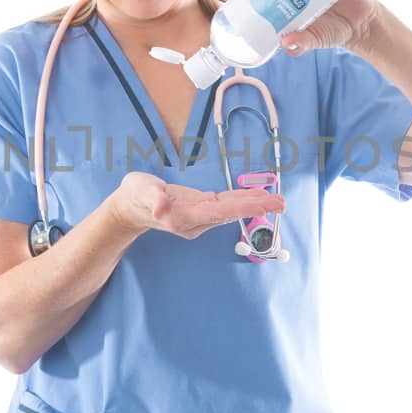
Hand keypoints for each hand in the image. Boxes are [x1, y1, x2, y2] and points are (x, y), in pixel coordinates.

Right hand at [109, 172, 284, 239]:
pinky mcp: (199, 212)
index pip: (218, 211)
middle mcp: (194, 221)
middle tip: (282, 203)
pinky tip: (256, 198)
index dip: (242, 206)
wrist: (129, 209)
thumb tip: (160, 208)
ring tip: (277, 200)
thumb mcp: (139, 191)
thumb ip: (151, 198)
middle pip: (230, 213)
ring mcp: (198, 219)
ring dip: (254, 206)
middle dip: (256, 208)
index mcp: (183, 216)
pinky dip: (242, 202)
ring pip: (230, 211)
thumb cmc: (134, 196)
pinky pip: (225, 207)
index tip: (263, 205)